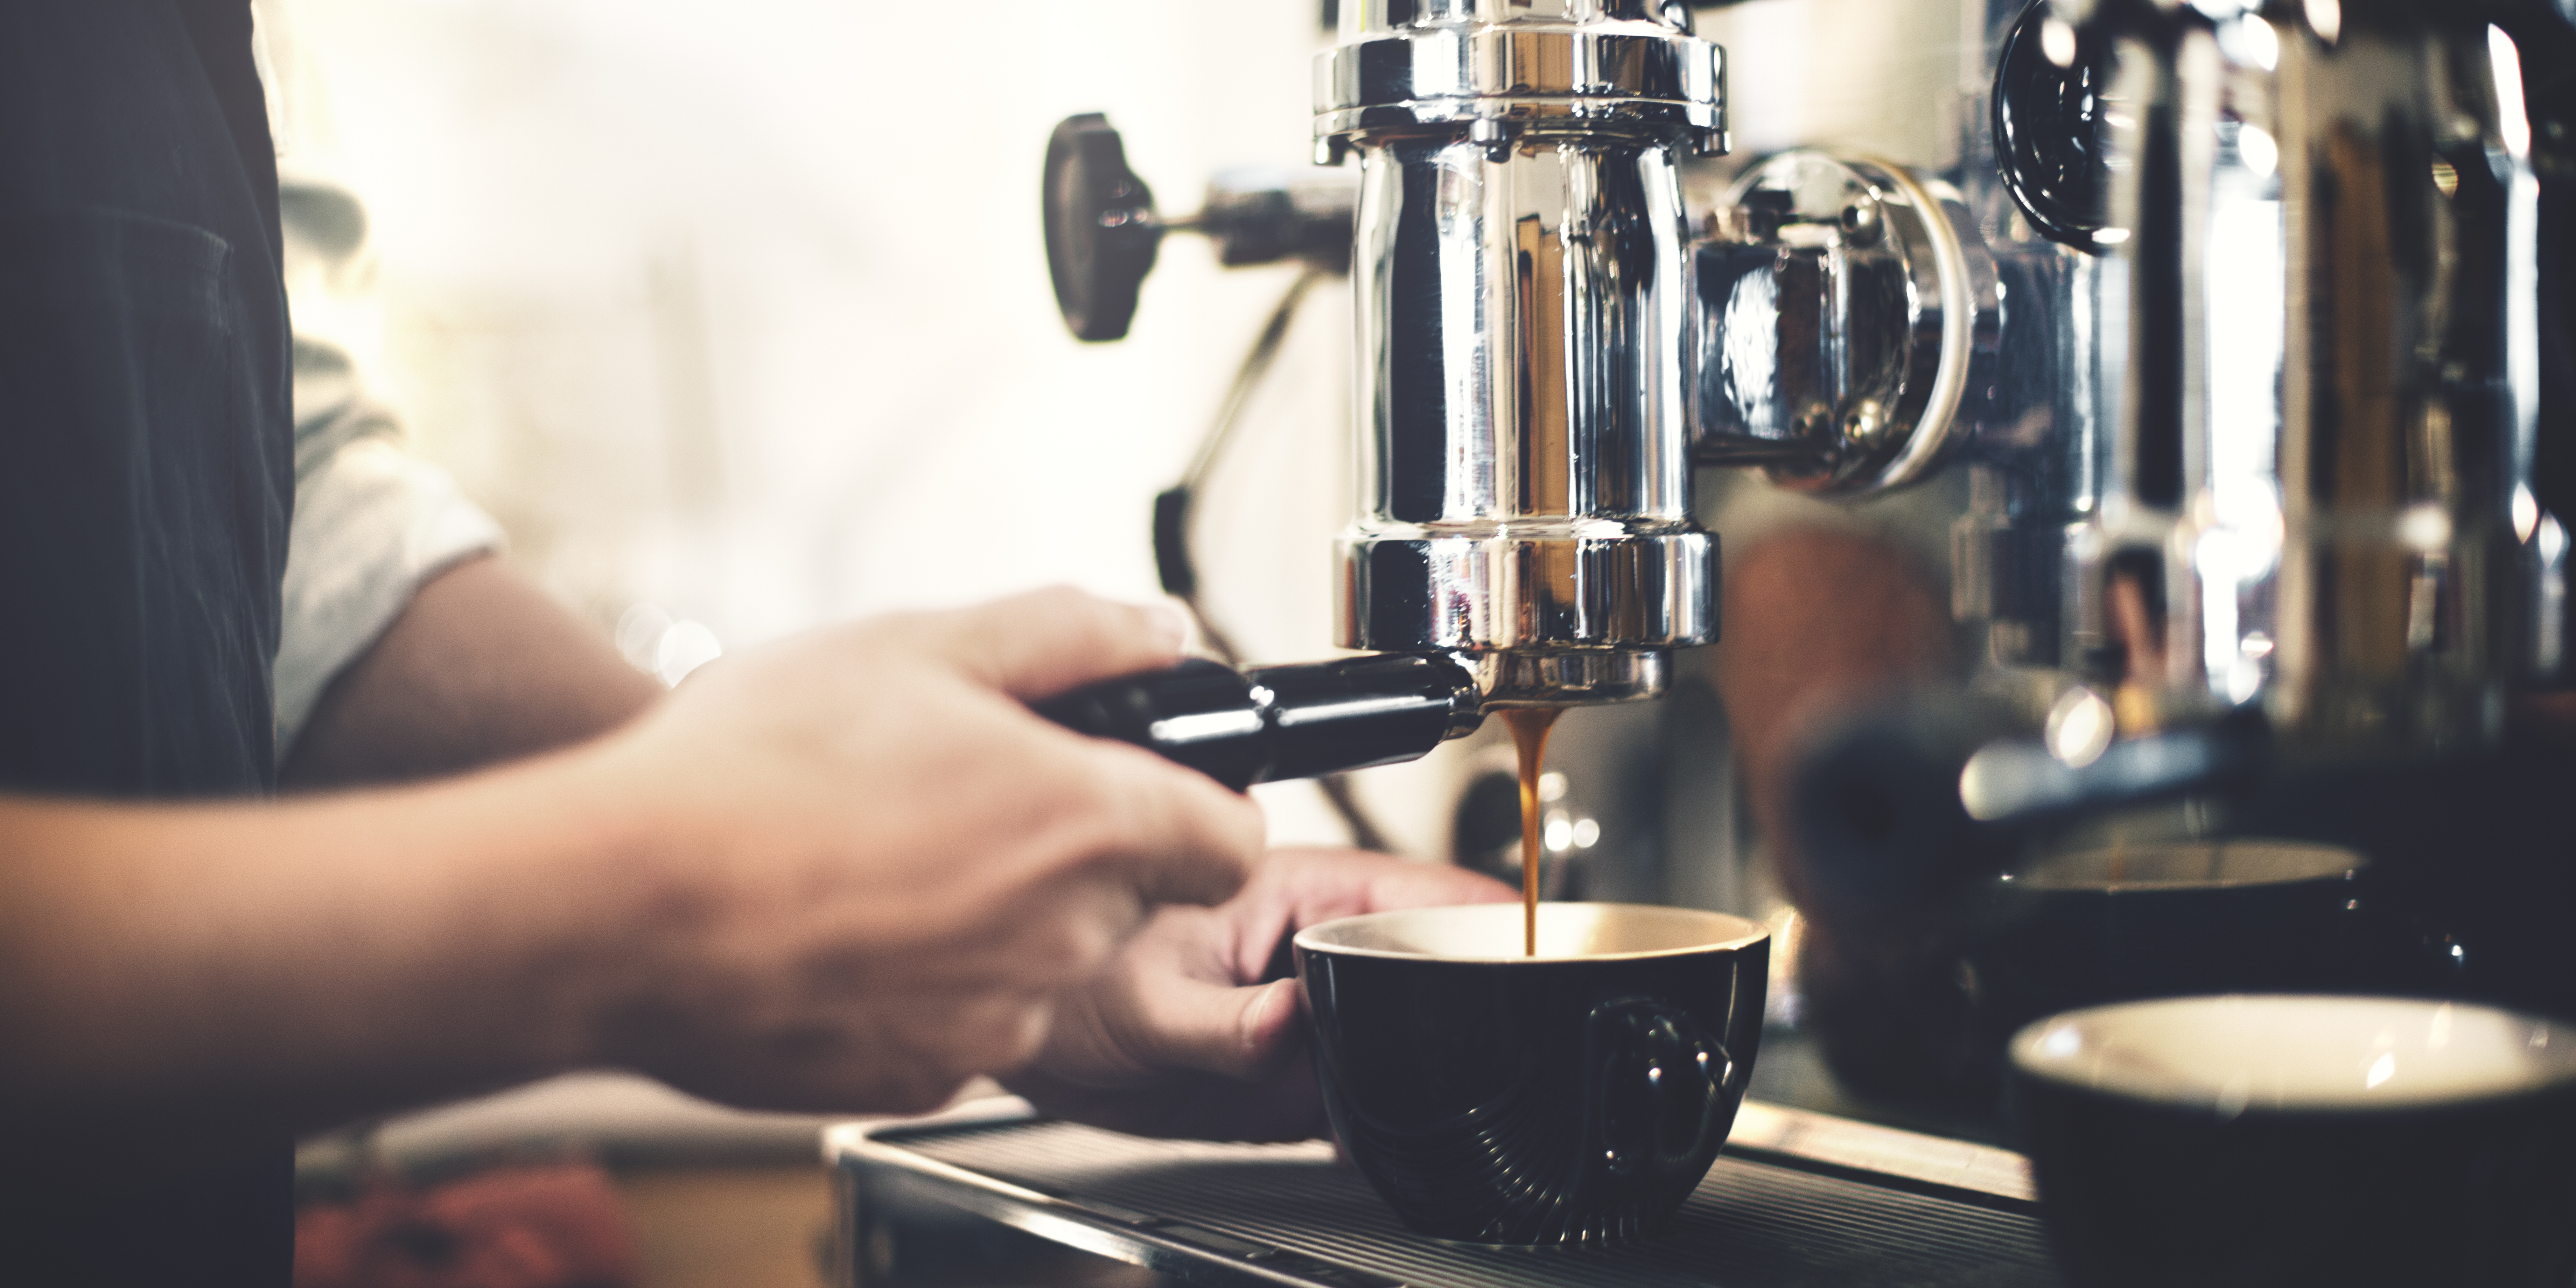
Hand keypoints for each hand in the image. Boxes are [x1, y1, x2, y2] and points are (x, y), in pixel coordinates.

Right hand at [573, 588, 1266, 1114]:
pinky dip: (921, 979)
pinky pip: (959, 1021)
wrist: (617, 904)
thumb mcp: (917, 646)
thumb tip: (1157, 629)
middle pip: (1125, 895)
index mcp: (1081, 824)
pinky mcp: (922, 1076)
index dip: (1195, 803)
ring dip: (987, 913)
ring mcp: (992, 1022)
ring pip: (1037, 961)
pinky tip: (842, 924)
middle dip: (1065, 847)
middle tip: (956, 796)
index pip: (1228, 839)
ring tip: (877, 855)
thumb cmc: (750, 774)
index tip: (1138, 783)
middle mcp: (1058, 936)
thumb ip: (1066, 633)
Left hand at [1003, 847, 1514, 1140]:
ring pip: (1416, 1032)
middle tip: (1504, 1058)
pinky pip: (1375, 1091)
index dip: (1496, 925)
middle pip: (1441, 966)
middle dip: (1477, 1008)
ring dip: (1437, 1069)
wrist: (1039, 1038)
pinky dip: (1392, 1119)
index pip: (1431, 896)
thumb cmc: (1077, 980)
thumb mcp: (1143, 1003)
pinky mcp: (1305, 1071)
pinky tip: (1393, 1141)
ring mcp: (1321, 1011)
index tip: (1538, 959)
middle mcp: (1324, 949)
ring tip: (1452, 1103)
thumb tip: (1290, 1024)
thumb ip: (1223, 1024)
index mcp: (1304, 895)